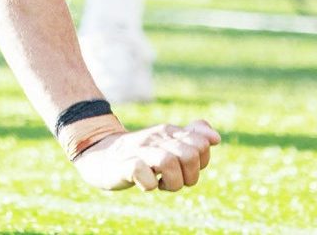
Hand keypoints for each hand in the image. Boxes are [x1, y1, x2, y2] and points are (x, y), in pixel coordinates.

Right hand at [72, 120, 220, 191]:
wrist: (100, 155)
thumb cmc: (140, 153)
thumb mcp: (167, 141)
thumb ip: (193, 136)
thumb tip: (216, 138)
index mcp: (169, 132)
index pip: (203, 144)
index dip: (202, 163)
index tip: (187, 169)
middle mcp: (156, 138)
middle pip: (190, 155)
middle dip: (190, 176)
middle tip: (176, 180)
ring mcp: (140, 151)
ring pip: (169, 163)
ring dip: (172, 183)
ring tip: (162, 184)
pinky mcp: (124, 165)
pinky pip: (143, 174)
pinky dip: (149, 185)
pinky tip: (146, 184)